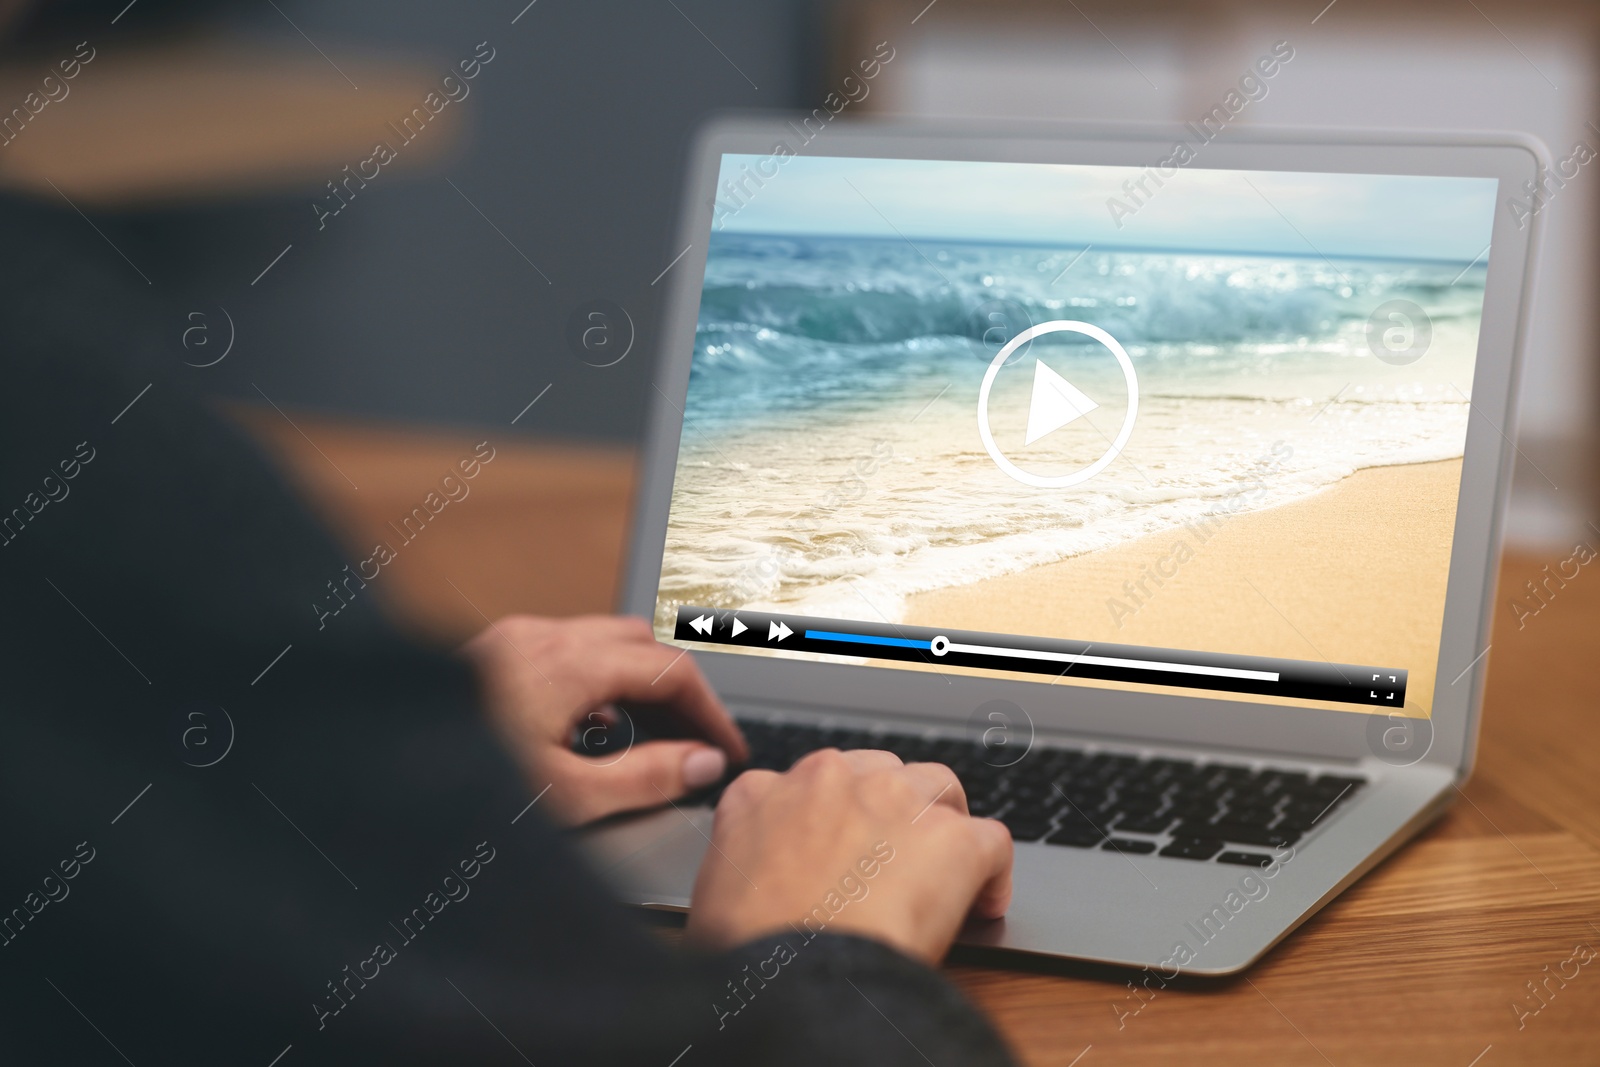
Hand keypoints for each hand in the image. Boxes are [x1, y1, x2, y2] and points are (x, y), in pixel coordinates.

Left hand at [462, 614, 746, 825]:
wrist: (366, 772)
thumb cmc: (456, 785)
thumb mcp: (565, 795)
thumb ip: (644, 777)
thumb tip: (700, 763)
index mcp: (565, 662)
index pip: (669, 668)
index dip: (710, 710)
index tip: (725, 748)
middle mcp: (538, 637)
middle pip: (639, 640)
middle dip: (675, 686)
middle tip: (694, 737)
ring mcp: (509, 640)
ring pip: (599, 641)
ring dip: (631, 682)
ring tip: (640, 740)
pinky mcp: (488, 654)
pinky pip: (562, 652)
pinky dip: (591, 682)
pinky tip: (580, 732)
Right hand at [685, 749, 1011, 963]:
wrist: (791, 972)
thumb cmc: (745, 950)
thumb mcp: (714, 894)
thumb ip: (739, 867)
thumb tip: (748, 898)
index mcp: (763, 794)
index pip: (807, 784)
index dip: (832, 820)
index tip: (842, 853)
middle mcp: (829, 780)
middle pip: (879, 773)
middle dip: (893, 811)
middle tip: (896, 861)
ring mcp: (894, 800)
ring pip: (940, 788)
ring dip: (945, 826)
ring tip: (946, 870)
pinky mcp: (950, 837)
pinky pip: (991, 840)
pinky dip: (992, 873)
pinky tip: (983, 903)